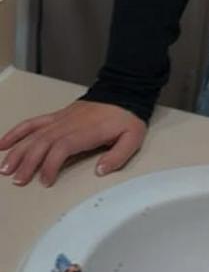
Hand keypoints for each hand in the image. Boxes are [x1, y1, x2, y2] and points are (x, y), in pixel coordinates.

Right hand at [0, 100, 145, 187]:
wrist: (124, 91)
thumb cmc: (127, 116)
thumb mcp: (132, 137)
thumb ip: (118, 156)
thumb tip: (100, 171)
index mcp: (88, 131)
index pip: (62, 147)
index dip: (50, 164)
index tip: (45, 181)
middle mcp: (70, 123)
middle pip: (43, 142)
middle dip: (28, 162)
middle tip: (18, 181)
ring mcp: (62, 119)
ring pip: (35, 134)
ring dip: (19, 150)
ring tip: (5, 168)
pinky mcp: (58, 116)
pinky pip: (34, 122)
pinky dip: (17, 132)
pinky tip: (4, 143)